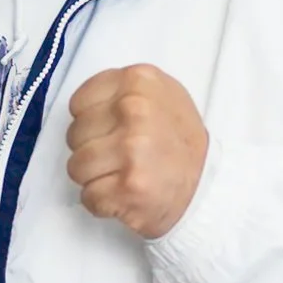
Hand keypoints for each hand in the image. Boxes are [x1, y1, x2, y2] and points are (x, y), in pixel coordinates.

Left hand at [67, 65, 208, 239]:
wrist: (207, 186)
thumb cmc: (177, 140)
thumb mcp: (158, 93)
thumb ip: (121, 90)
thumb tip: (81, 107)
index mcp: (138, 80)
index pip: (78, 104)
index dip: (89, 123)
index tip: (109, 132)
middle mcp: (135, 109)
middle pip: (74, 136)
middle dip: (91, 150)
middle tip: (119, 157)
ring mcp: (131, 149)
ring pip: (76, 167)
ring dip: (95, 178)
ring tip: (122, 176)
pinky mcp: (129, 186)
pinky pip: (88, 196)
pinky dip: (103, 202)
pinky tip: (124, 195)